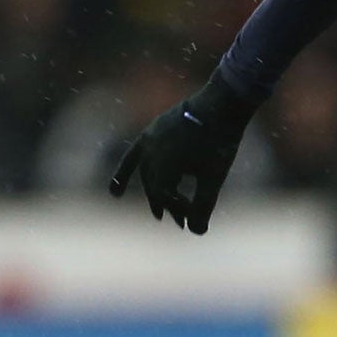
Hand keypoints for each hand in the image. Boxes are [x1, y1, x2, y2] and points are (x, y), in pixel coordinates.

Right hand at [108, 72, 255, 233]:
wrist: (222, 103)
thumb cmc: (220, 141)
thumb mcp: (214, 176)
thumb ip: (204, 204)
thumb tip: (198, 233)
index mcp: (164, 165)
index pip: (165, 197)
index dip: (177, 211)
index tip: (189, 223)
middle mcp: (150, 153)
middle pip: (155, 186)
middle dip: (168, 204)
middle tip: (179, 221)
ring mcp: (148, 141)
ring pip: (147, 174)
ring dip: (153, 192)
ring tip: (159, 210)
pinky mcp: (151, 132)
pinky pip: (133, 156)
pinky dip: (124, 174)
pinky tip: (114, 192)